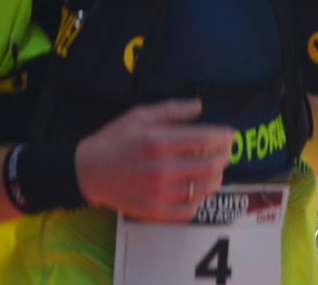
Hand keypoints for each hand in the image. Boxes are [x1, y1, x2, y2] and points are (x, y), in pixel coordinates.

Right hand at [75, 99, 234, 222]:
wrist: (87, 171)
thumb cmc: (114, 139)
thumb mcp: (139, 115)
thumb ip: (172, 110)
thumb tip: (199, 106)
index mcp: (158, 141)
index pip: (204, 140)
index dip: (224, 137)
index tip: (230, 134)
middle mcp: (161, 169)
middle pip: (210, 166)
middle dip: (225, 157)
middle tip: (226, 152)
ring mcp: (159, 193)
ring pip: (203, 189)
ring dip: (216, 178)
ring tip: (214, 169)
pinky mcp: (155, 211)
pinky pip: (189, 210)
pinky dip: (199, 199)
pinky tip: (196, 189)